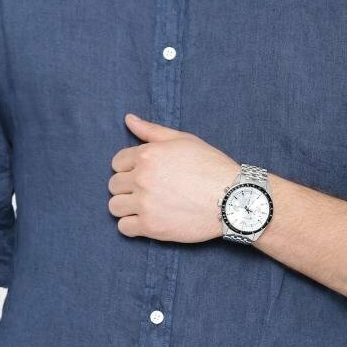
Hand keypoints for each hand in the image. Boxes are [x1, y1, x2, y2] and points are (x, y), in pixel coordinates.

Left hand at [108, 113, 239, 242]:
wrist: (232, 198)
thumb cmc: (210, 165)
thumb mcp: (182, 139)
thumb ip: (151, 130)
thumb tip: (128, 118)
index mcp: (147, 155)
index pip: (117, 162)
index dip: (129, 167)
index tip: (144, 173)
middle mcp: (142, 178)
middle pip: (114, 184)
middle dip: (127, 186)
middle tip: (147, 189)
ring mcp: (145, 204)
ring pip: (114, 206)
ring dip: (126, 206)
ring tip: (144, 205)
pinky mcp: (151, 227)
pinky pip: (124, 228)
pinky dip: (131, 225)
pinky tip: (147, 219)